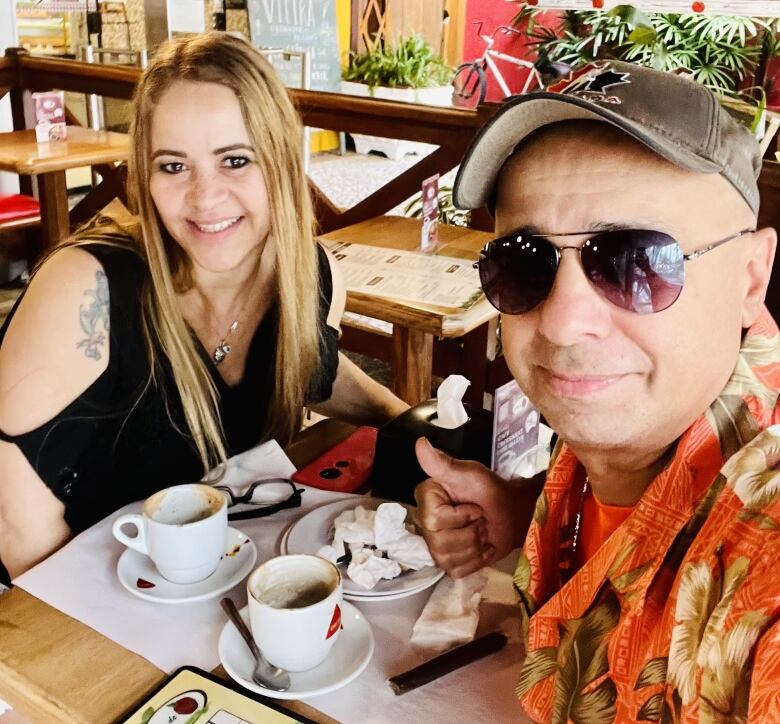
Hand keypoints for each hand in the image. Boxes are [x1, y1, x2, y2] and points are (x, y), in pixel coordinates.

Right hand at [414, 437, 520, 577]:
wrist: (512, 514)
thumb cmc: (492, 491)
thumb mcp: (471, 474)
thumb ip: (444, 463)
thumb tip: (420, 443)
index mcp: (427, 497)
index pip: (433, 519)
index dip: (460, 516)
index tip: (474, 506)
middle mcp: (425, 522)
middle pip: (440, 543)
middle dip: (470, 533)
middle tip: (481, 519)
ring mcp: (435, 545)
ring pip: (448, 559)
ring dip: (474, 547)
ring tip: (482, 532)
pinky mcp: (448, 563)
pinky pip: (457, 571)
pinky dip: (476, 561)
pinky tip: (482, 548)